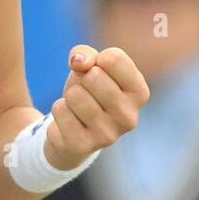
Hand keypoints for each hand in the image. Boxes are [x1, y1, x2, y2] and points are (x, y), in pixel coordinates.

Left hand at [44, 45, 149, 170]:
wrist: (73, 130)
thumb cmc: (88, 92)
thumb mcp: (89, 66)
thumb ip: (85, 54)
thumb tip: (78, 61)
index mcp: (139, 93)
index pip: (114, 58)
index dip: (97, 59)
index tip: (98, 72)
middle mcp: (129, 117)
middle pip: (94, 76)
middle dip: (82, 79)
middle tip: (87, 92)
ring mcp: (107, 135)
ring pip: (75, 94)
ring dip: (70, 96)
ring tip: (78, 107)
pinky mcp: (82, 145)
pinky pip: (60, 109)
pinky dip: (59, 109)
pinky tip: (69, 120)